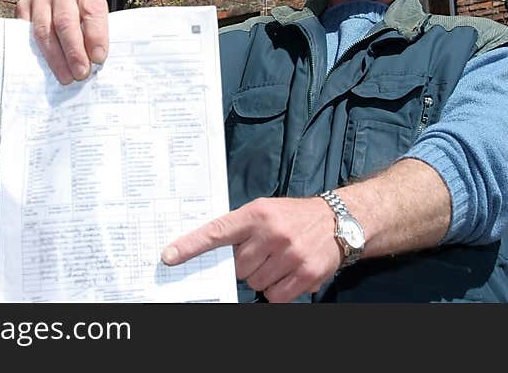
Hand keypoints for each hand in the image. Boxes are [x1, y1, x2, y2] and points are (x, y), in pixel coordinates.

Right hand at [15, 0, 109, 83]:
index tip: (98, 59)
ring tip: (65, 76)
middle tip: (80, 74)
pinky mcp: (23, 6)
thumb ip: (99, 36)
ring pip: (44, 30)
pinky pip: (27, 33)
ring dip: (55, 58)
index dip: (96, 37)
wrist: (66, 2)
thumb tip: (95, 64)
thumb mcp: (101, 19)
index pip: (92, 12)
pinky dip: (37, 53)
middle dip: (74, 52)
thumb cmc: (87, 16)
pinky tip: (46, 68)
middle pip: (65, 23)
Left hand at [161, 197, 343, 302]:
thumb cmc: (294, 217)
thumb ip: (240, 229)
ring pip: (255, 283)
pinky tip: (288, 274)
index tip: (168, 256)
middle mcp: (272, 232)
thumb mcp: (265, 211)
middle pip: (237, 267)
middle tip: (264, 252)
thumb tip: (212, 254)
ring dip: (263, 278)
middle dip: (247, 265)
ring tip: (280, 260)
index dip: (190, 246)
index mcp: (256, 214)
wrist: (339, 219)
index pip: (216, 232)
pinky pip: (274, 296)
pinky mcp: (305, 274)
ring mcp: (289, 254)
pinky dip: (278, 290)